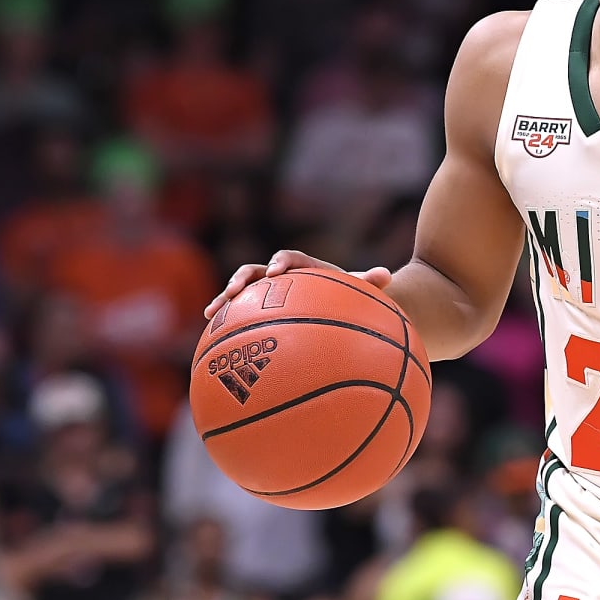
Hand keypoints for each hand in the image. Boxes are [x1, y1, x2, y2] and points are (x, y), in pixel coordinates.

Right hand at [204, 249, 393, 318]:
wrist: (336, 304)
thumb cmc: (347, 297)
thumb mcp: (359, 291)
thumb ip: (369, 283)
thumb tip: (388, 275)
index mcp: (303, 267)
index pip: (289, 258)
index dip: (280, 263)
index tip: (275, 274)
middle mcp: (279, 277)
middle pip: (254, 271)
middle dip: (241, 279)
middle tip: (233, 291)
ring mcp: (264, 294)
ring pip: (239, 292)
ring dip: (223, 298)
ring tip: (212, 313)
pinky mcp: (257, 311)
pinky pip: (238, 316)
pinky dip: (224, 324)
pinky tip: (212, 341)